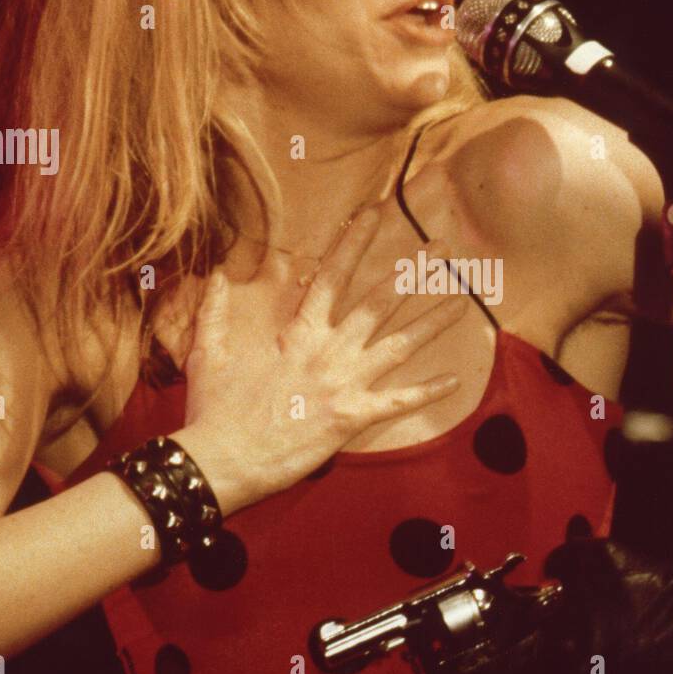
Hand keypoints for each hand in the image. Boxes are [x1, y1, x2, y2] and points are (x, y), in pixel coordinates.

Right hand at [172, 210, 467, 512]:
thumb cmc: (215, 410)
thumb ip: (214, 312)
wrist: (221, 460)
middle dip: (413, 272)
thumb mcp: (209, 354)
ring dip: (433, 322)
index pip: (333, 274)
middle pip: (379, 302)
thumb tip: (215, 274)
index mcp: (298, 333)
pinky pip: (398, 402)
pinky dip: (427, 393)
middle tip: (442, 249)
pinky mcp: (351, 417)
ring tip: (463, 301)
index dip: (355, 241)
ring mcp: (343, 383)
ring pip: (400, 345)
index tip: (376, 213)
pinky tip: (455, 381)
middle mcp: (328, 350)